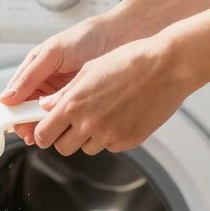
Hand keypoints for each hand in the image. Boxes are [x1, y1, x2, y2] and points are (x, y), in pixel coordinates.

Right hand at [0, 15, 117, 144]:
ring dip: (45, 125)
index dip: (14, 111)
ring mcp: (62, 92)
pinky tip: (63, 129)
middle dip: (29, 123)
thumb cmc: (86, 37)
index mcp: (35, 68)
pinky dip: (62, 123)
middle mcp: (46, 82)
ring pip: (47, 115)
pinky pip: (66, 116)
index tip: (15, 125)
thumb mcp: (52, 54)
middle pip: (29, 109)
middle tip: (32, 135)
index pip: (17, 95)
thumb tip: (6, 98)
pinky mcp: (79, 100)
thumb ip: (30, 76)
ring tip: (46, 135)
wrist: (120, 36)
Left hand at [32, 36, 199, 155]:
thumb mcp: (89, 70)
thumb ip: (64, 93)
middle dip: (64, 138)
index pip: (44, 134)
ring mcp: (110, 135)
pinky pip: (110, 146)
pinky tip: (120, 116)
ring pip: (87, 148)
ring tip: (102, 114)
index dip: (42, 133)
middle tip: (72, 125)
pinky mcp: (128, 141)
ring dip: (88, 137)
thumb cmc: (129, 62)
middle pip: (63, 148)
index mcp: (74, 104)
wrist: (167, 67)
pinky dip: (111, 137)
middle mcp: (89, 124)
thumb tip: (46, 106)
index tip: (45, 129)